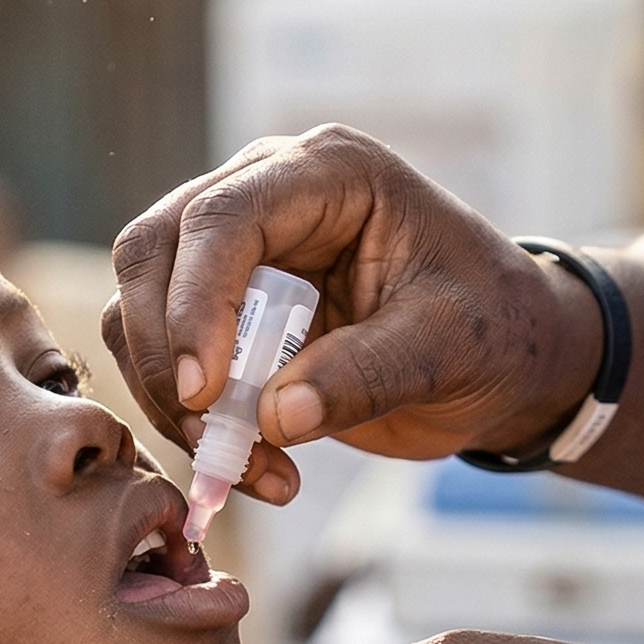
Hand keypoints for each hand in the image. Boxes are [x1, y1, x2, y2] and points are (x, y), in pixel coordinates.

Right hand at [103, 125, 601, 501]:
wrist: (505, 359)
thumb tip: (275, 415)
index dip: (197, 303)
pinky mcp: (221, 314)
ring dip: (171, 400)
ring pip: (137, 312)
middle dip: (163, 355)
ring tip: (248, 469)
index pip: (222, 218)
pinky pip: (163, 362)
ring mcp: (233, 254)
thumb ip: (367, 375)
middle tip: (211, 438)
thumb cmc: (493, 330)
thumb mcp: (451, 350)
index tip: (206, 392)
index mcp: (328, 174)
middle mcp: (264, 196)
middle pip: (152, 254)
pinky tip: (256, 469)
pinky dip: (189, 423)